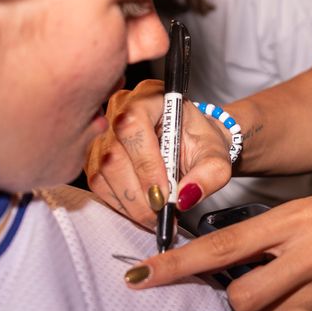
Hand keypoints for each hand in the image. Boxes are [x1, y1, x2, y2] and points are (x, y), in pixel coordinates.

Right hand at [85, 79, 233, 223]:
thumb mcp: (217, 157)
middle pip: (114, 155)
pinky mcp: (94, 156)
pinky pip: (99, 185)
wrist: (191, 145)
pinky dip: (122, 204)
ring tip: (157, 213)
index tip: (165, 194)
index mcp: (150, 96)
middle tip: (163, 212)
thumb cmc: (201, 143)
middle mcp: (120, 108)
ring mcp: (102, 132)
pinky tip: (143, 208)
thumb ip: (209, 175)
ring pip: (103, 174)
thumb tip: (185, 196)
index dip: (146, 164)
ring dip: (131, 203)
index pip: (134, 125)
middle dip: (139, 193)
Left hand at [125, 194, 311, 310]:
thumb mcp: (309, 212)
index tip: (142, 274)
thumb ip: (266, 237)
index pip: (227, 244)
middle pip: (245, 296)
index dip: (180, 263)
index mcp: (301, 217)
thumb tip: (217, 265)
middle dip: (240, 300)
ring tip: (296, 291)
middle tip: (260, 285)